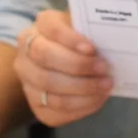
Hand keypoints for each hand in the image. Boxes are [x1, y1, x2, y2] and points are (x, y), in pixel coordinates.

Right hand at [12, 10, 112, 126]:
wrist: (65, 65)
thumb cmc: (81, 43)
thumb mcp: (85, 29)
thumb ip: (92, 31)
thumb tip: (111, 37)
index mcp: (40, 27)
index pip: (52, 29)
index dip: (71, 39)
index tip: (92, 48)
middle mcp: (26, 53)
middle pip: (46, 58)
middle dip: (78, 66)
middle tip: (104, 69)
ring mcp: (27, 81)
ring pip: (50, 89)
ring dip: (83, 90)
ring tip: (106, 86)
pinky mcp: (36, 106)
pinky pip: (57, 111)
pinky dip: (81, 106)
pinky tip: (97, 98)